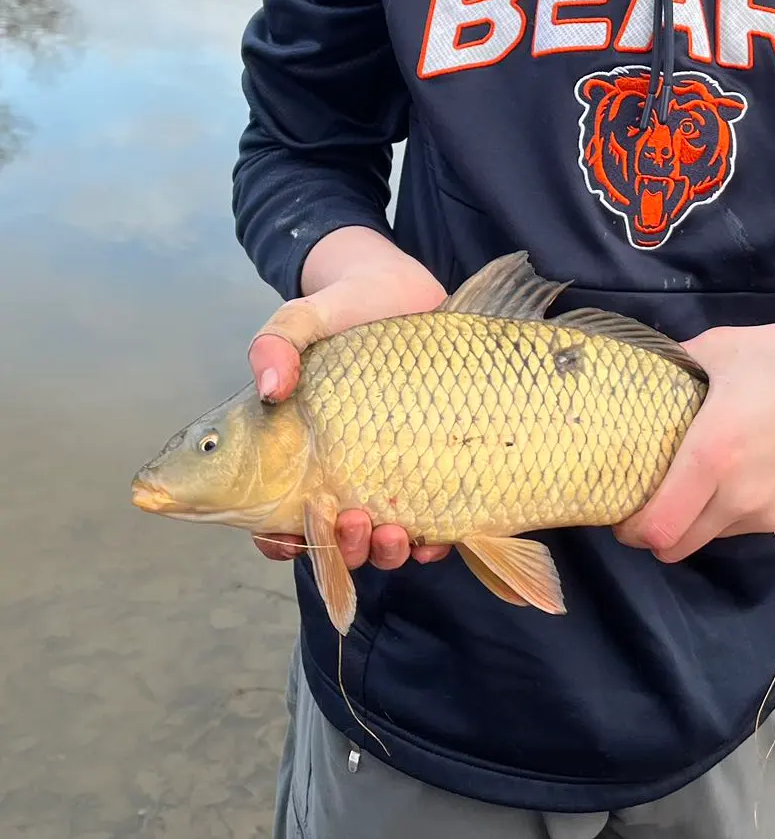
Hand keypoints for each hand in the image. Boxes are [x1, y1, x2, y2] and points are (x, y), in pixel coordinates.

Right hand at [251, 227, 450, 570]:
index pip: (276, 517)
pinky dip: (433, 540)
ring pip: (380, 539)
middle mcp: (342, 471)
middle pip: (332, 538)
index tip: (289, 535)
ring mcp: (390, 471)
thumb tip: (269, 386)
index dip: (279, 540)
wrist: (406, 289)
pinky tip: (438, 538)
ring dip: (384, 551)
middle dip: (343, 548)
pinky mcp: (435, 464)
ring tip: (394, 533)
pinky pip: (432, 520)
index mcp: (296, 453)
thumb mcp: (304, 317)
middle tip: (354, 522)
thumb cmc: (344, 307)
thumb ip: (277, 343)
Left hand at [613, 310, 774, 563]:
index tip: (621, 507)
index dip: (630, 528)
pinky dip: (736, 510)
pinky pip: (749, 525)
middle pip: (676, 548)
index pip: (655, 530)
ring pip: (713, 536)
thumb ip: (675, 368)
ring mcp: (771, 512)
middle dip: (656, 531)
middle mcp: (739, 497)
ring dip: (698, 519)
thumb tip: (643, 373)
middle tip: (653, 497)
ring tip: (707, 475)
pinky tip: (750, 468)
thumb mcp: (719, 348)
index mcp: (711, 456)